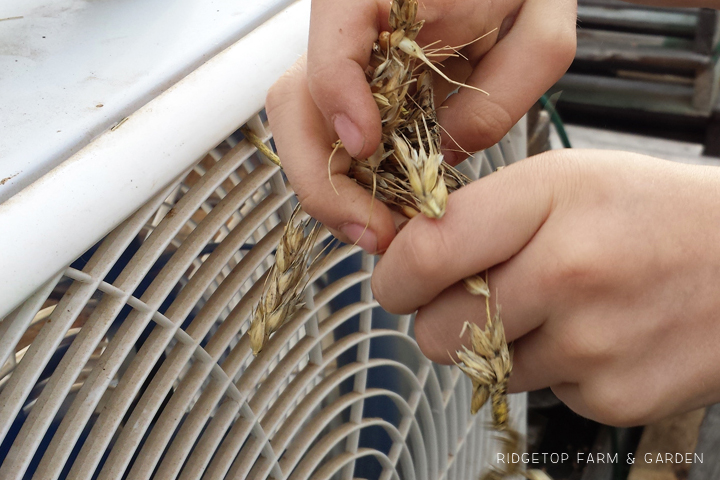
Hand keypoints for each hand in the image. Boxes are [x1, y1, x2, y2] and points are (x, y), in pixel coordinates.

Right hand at [266, 0, 575, 252]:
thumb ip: (501, 91)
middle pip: (295, 102)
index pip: (330, 42)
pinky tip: (384, 204)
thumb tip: (442, 152)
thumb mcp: (537, 27)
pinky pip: (334, 141)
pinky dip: (351, 182)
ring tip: (378, 227)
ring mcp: (346, 65)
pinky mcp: (356, 95)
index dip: (337, 98)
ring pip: (305, 130)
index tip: (365, 145)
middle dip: (323, 180)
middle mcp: (347, 28)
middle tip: (371, 229)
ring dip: (333, 189)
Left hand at [371, 150, 719, 425]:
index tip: (398, 277)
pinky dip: (547, 365)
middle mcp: (569, 273)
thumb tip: (401, 257)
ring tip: (549, 306)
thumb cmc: (646, 212)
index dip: (394, 276)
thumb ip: (476, 214)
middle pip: (435, 333)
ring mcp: (594, 345)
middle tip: (471, 294)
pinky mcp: (614, 398)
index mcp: (548, 199)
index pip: (424, 256)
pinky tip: (588, 331)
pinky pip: (534, 391)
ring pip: (479, 368)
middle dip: (437, 317)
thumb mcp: (562, 177)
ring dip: (495, 343)